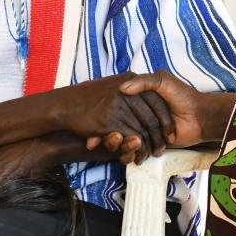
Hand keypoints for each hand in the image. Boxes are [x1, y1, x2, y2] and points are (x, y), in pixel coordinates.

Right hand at [55, 73, 174, 162]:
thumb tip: (151, 99)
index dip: (166, 120)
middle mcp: (128, 91)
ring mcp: (118, 105)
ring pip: (143, 130)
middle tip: (162, 148)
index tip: (170, 133)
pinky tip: (136, 156)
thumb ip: (133, 87)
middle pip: (152, 118)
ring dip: (149, 146)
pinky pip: (130, 137)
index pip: (158, 102)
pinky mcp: (109, 120)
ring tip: (151, 154)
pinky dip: (136, 149)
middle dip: (160, 136)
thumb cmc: (91, 97)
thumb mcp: (115, 84)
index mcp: (132, 80)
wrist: (66, 103)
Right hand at [117, 70, 210, 146]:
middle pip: (121, 126)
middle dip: (116, 133)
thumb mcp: (163, 81)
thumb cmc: (183, 96)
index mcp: (140, 98)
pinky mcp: (153, 144)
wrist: (200, 117)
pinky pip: (138, 150)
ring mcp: (146, 130)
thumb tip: (122, 89)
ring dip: (126, 145)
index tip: (101, 117)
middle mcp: (141, 114)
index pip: (119, 107)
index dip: (112, 112)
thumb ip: (143, 81)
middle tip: (108, 136)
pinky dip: (134, 154)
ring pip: (127, 140)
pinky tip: (134, 153)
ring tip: (126, 144)